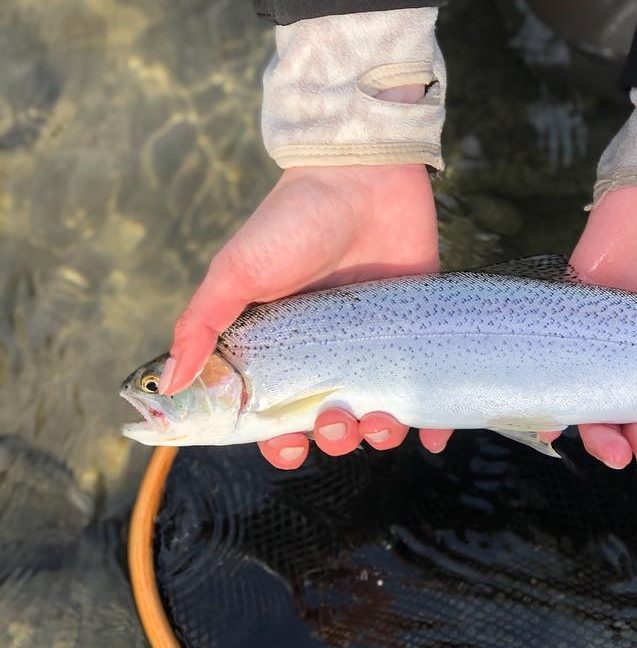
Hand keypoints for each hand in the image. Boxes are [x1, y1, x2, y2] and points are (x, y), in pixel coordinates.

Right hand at [160, 163, 452, 468]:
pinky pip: (427, 386)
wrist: (363, 175)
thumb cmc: (292, 222)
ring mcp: (376, 343)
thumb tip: (170, 380)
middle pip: (331, 420)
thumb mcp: (237, 271)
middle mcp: (329, 351)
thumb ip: (202, 323)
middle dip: (333, 437)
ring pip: (379, 411)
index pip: (276, 410)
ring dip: (379, 433)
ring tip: (380, 423)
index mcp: (282, 346)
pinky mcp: (416, 329)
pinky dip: (432, 420)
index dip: (279, 439)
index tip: (288, 448)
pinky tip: (432, 438)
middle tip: (337, 424)